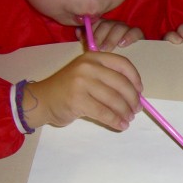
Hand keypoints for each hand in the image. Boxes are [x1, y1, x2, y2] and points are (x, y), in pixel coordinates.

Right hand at [22, 51, 142, 130]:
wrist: (41, 99)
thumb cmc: (68, 89)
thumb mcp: (86, 74)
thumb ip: (107, 78)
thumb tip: (135, 94)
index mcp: (93, 57)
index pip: (123, 64)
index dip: (135, 79)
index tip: (140, 91)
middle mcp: (88, 67)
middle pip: (121, 83)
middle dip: (133, 99)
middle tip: (136, 110)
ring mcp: (82, 82)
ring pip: (114, 99)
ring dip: (125, 112)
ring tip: (128, 119)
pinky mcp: (77, 100)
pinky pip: (104, 112)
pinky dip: (116, 120)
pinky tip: (121, 125)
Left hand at [76, 19, 144, 51]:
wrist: (131, 61)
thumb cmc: (110, 55)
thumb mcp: (96, 48)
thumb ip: (86, 40)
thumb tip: (77, 31)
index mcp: (103, 26)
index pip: (96, 22)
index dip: (92, 30)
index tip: (88, 41)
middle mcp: (114, 25)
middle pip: (107, 24)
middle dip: (100, 36)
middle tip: (97, 48)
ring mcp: (127, 29)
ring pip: (119, 27)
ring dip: (112, 38)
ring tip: (107, 49)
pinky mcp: (138, 35)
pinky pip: (136, 31)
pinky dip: (129, 36)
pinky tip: (123, 44)